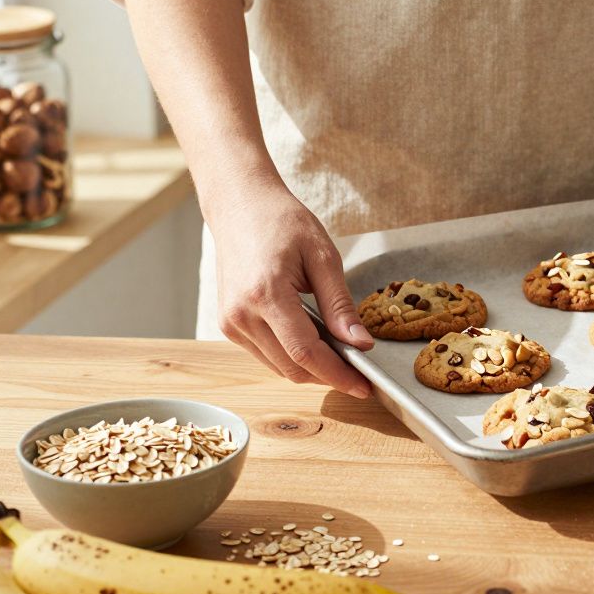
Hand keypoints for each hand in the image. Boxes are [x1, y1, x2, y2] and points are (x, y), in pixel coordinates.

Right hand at [209, 183, 373, 395]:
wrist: (240, 206)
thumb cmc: (283, 223)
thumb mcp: (323, 256)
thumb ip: (340, 305)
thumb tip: (360, 344)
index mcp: (266, 294)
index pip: (305, 353)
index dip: (338, 375)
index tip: (364, 387)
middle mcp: (241, 315)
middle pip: (292, 368)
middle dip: (328, 375)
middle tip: (359, 371)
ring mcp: (230, 323)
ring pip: (278, 368)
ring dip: (311, 368)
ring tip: (338, 354)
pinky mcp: (228, 325)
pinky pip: (266, 356)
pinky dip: (292, 357)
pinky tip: (312, 341)